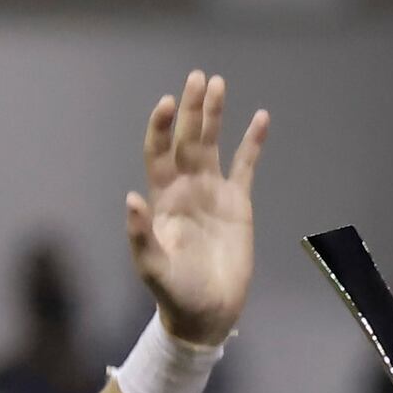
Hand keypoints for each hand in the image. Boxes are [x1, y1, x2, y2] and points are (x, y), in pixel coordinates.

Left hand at [123, 70, 270, 349]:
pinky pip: (246, 166)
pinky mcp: (237, 204)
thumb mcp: (153, 268)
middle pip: (186, 139)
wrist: (208, 314)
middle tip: (197, 77)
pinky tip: (261, 118)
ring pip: (212, 144)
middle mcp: (186, 188)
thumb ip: (141, 234)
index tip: (168, 102)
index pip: (159, 152)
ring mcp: (212, 192)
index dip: (162, 127)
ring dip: (214, 115)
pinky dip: (253, 142)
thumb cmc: (176, 293)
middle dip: (191, 109)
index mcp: (163, 198)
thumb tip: (132, 198)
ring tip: (217, 83)